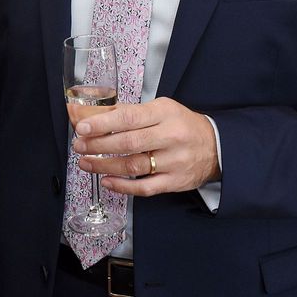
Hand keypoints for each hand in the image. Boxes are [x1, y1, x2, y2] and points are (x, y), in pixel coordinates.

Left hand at [71, 97, 219, 196]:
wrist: (216, 147)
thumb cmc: (181, 124)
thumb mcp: (160, 109)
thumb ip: (129, 112)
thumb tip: (93, 114)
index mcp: (165, 113)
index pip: (129, 118)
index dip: (102, 123)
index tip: (82, 127)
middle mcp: (171, 137)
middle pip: (128, 143)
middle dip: (98, 145)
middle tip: (79, 145)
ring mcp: (174, 161)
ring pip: (134, 166)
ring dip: (105, 166)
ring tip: (85, 162)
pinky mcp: (175, 182)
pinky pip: (145, 188)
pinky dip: (123, 186)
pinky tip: (107, 181)